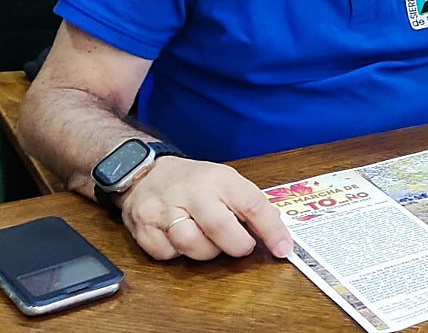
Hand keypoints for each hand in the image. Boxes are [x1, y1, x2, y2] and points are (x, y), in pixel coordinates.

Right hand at [117, 156, 292, 260]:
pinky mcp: (144, 229)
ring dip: (207, 252)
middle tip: (242, 246)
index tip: (283, 248)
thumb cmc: (194, 181)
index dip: (271, 230)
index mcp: (219, 178)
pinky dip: (178, 253)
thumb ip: (248, 204)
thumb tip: (276, 233)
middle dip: (238, 245)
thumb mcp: (225, 181)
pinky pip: (167, 253)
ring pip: (192, 245)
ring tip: (208, 240)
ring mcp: (164, 210)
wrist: (145, 173)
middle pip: (220, 228)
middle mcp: (192, 192)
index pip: (252, 204)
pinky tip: (180, 239)